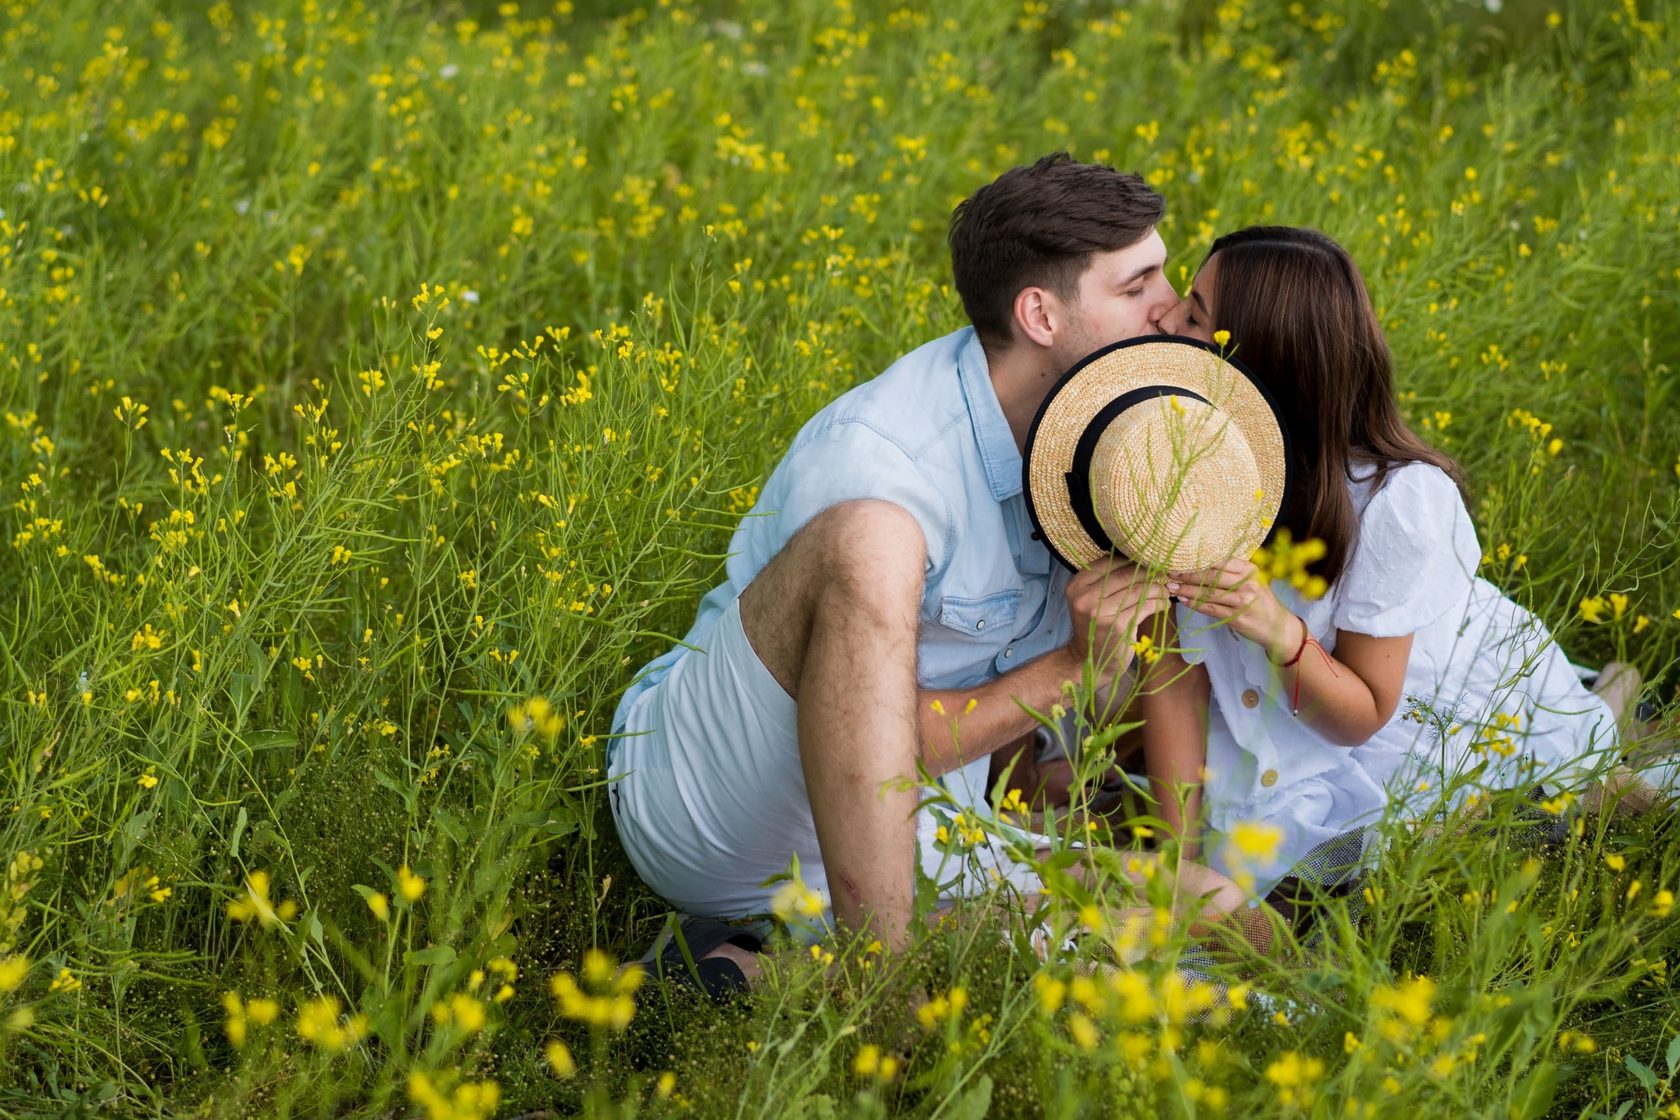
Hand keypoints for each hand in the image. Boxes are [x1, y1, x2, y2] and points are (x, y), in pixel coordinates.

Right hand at [1065, 558, 1170, 667]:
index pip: (1110, 562)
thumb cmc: (1095, 627)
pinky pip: (1146, 606)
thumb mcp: (1090, 601)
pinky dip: (1159, 603)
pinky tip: (1164, 604)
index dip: (1133, 560)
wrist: (1089, 662)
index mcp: (1077, 585)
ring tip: (1165, 590)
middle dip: (1149, 573)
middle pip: (1126, 574)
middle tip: (1163, 575)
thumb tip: (1139, 559)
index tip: (1149, 562)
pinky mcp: (1118, 626)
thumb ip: (1106, 581)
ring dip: (1157, 588)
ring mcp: (1100, 612)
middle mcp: (1085, 597)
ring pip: (1138, 589)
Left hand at [1166, 559, 1300, 662]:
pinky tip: (1183, 600)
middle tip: (1170, 572)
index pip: (1219, 561)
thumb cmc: (1260, 600)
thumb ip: (1232, 572)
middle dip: (1188, 574)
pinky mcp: (1237, 618)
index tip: (1180, 559)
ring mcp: (1242, 601)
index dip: (1198, 560)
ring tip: (1171, 587)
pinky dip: (1195, 604)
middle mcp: (1247, 584)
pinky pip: (1210, 609)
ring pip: (1208, 593)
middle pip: (1211, 576)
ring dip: (1187, 590)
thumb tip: (1201, 563)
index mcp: (1249, 570)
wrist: (1277, 626)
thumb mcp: (1252, 580)